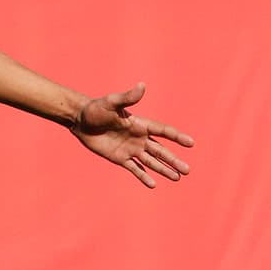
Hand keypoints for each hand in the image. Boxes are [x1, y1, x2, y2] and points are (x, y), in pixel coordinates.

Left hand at [71, 82, 193, 187]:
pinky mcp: (119, 158)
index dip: (177, 137)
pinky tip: (153, 184)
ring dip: (164, 169)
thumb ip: (128, 97)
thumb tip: (142, 85)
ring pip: (151, 162)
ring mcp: (130, 149)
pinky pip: (134, 169)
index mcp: (140, 124)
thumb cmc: (95, 109)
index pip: (163, 131)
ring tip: (177, 178)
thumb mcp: (112, 102)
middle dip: (173, 160)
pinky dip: (143, 176)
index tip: (191, 143)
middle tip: (187, 170)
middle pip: (161, 151)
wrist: (79, 120)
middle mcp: (138, 138)